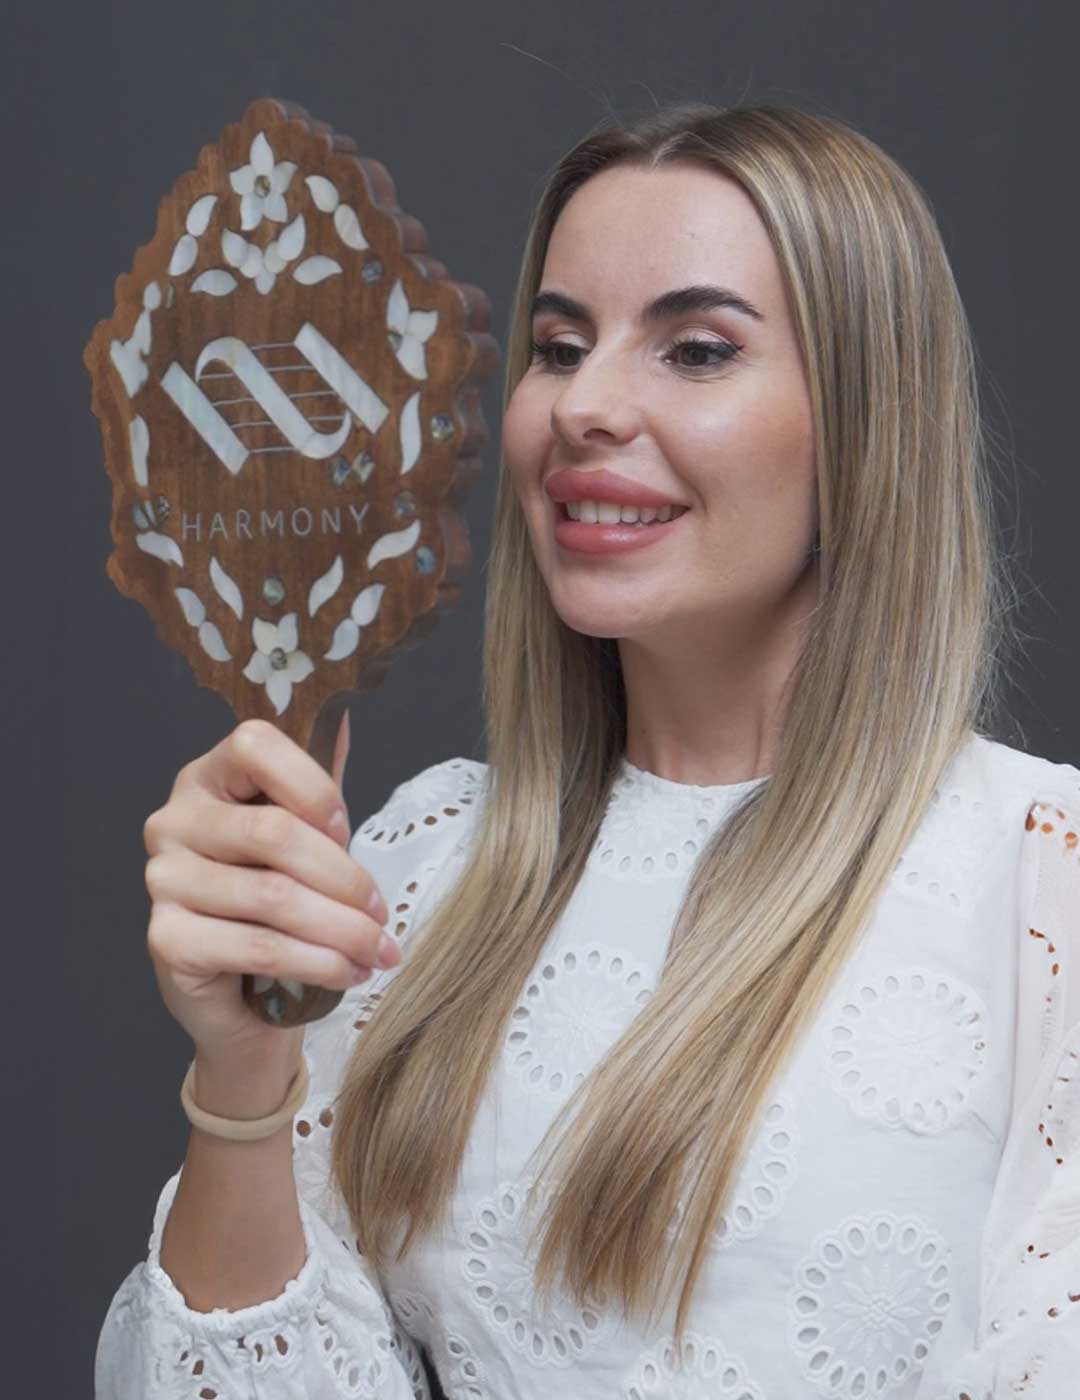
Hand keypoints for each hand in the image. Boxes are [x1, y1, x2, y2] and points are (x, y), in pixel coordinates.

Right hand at [142, 716, 397, 1065]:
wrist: (242, 988)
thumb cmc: (276, 894)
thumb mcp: (304, 832)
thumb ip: (318, 780)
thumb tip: (342, 716)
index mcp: (207, 777)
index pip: (255, 746)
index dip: (314, 786)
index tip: (348, 831)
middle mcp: (173, 820)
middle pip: (273, 832)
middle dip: (345, 878)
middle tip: (382, 912)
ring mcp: (163, 880)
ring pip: (272, 897)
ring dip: (342, 930)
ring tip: (379, 951)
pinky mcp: (166, 940)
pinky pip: (259, 947)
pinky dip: (318, 963)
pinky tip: (348, 972)